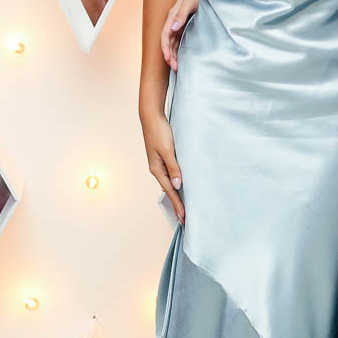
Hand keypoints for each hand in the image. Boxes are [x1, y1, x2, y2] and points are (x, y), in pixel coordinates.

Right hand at [141, 109, 183, 224]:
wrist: (151, 117)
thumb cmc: (159, 132)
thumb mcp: (167, 150)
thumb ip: (174, 167)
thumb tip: (178, 185)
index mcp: (157, 169)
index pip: (171, 192)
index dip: (178, 205)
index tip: (184, 218)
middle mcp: (157, 169)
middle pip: (170, 192)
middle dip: (178, 205)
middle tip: (185, 220)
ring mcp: (160, 165)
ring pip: (170, 185)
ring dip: (178, 196)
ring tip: (184, 208)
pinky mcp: (164, 159)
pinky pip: (171, 176)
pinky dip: (177, 185)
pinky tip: (181, 188)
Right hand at [161, 0, 202, 70]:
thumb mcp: (191, 1)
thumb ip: (181, 14)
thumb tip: (173, 29)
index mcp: (173, 14)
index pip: (165, 35)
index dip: (166, 48)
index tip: (169, 60)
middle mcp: (175, 19)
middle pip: (168, 41)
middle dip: (170, 55)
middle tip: (176, 68)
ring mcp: (181, 22)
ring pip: (174, 41)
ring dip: (174, 53)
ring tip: (178, 66)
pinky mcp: (188, 23)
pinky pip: (181, 38)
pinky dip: (180, 48)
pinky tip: (183, 56)